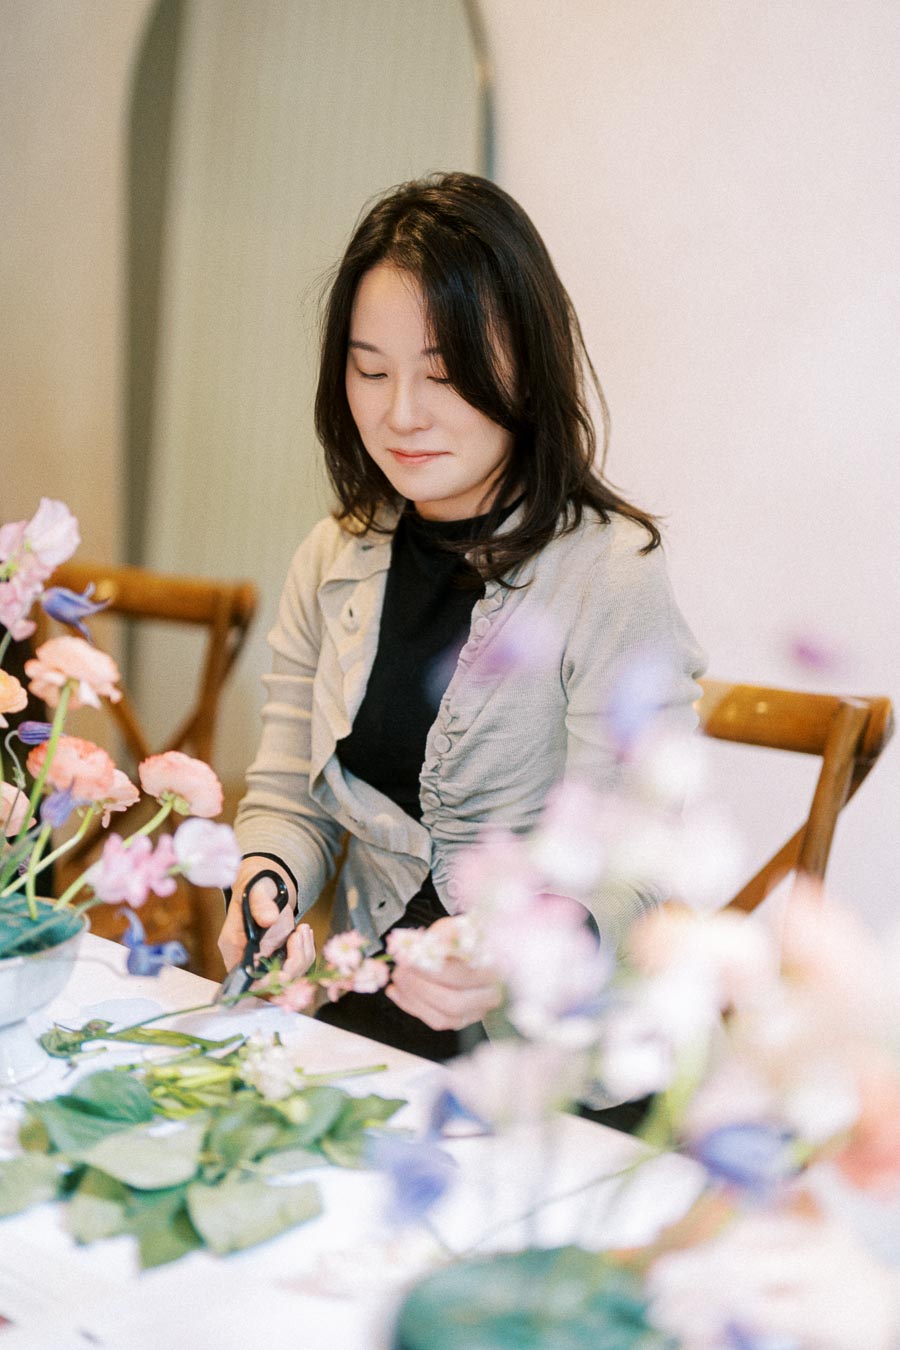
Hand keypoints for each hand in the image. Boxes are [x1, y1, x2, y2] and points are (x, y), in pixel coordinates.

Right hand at [217, 856, 314, 979]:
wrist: (266, 888)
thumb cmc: (257, 888)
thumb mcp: (257, 890)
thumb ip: (260, 904)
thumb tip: (269, 919)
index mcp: (233, 948)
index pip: (246, 981)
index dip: (266, 983)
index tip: (285, 973)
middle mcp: (247, 962)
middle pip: (271, 985)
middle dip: (293, 964)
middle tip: (299, 934)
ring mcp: (264, 963)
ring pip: (289, 978)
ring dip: (303, 954)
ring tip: (302, 929)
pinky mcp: (280, 961)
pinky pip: (298, 968)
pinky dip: (306, 951)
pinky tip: (303, 932)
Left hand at [385, 916, 502, 1030]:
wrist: (473, 949)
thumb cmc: (464, 936)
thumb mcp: (454, 926)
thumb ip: (439, 936)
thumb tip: (417, 949)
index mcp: (496, 968)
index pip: (460, 976)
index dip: (430, 970)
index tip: (408, 959)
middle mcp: (491, 994)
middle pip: (453, 1002)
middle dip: (419, 987)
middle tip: (400, 970)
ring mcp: (478, 1012)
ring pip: (443, 1017)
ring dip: (413, 998)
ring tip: (398, 977)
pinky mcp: (462, 1021)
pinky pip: (435, 1021)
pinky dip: (411, 1006)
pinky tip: (396, 990)